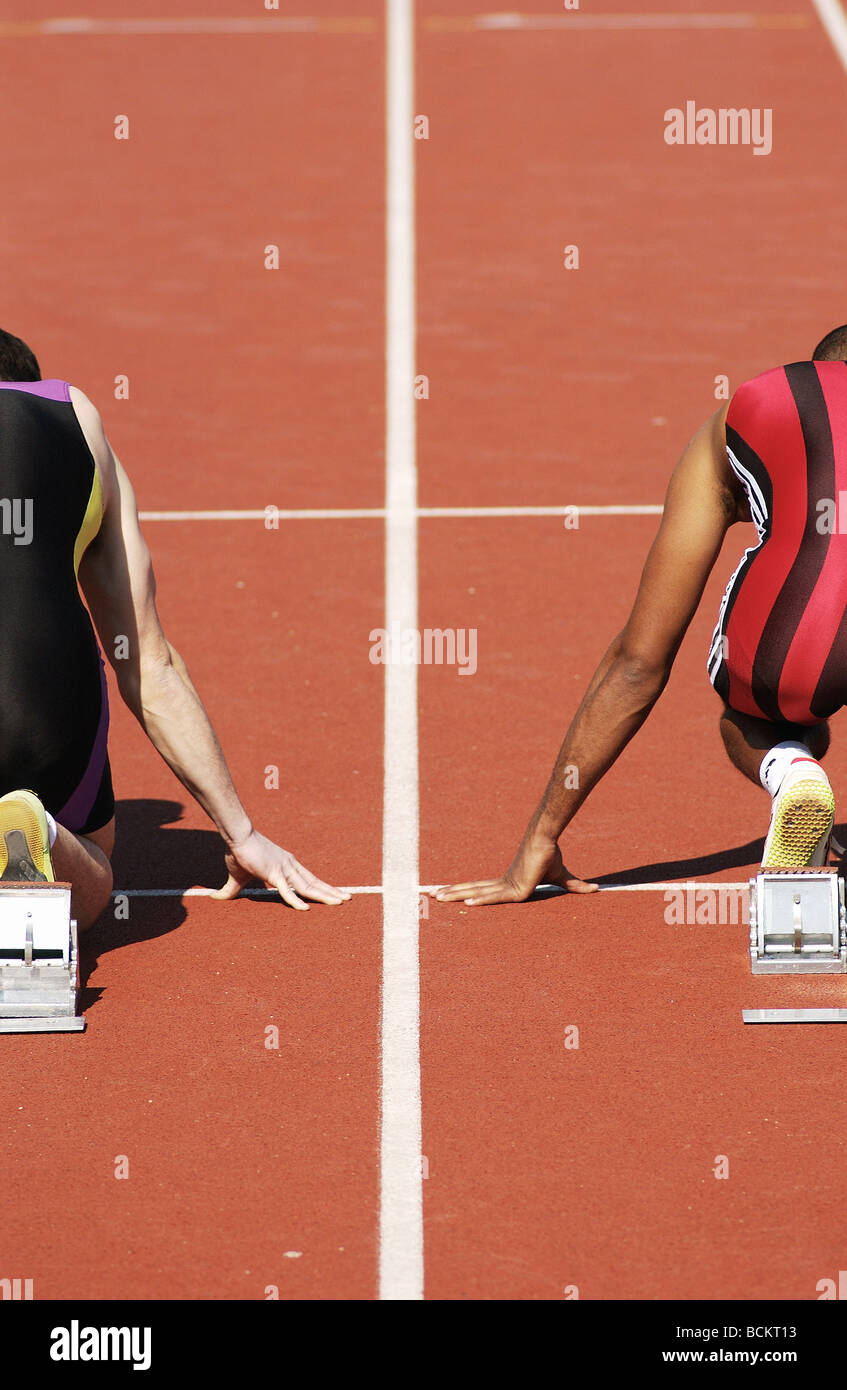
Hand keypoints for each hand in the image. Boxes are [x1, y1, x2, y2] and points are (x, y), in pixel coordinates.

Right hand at [211, 829, 350, 909]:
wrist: (236, 836)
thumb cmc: (239, 853)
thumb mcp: (238, 876)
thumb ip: (232, 889)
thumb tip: (218, 898)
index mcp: (287, 865)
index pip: (308, 879)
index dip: (322, 887)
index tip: (334, 893)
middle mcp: (290, 866)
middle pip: (314, 882)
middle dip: (331, 891)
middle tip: (348, 899)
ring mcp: (284, 869)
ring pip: (307, 886)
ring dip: (324, 895)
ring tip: (339, 902)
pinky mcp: (273, 872)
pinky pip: (286, 890)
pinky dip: (296, 900)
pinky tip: (305, 909)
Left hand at [433, 836, 596, 905]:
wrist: (549, 840)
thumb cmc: (551, 854)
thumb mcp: (561, 877)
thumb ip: (574, 886)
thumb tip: (595, 889)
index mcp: (508, 881)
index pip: (482, 888)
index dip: (465, 890)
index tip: (450, 894)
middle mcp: (502, 882)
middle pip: (472, 889)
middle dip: (451, 892)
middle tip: (430, 896)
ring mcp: (507, 884)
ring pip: (476, 892)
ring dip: (455, 895)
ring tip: (434, 897)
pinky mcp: (517, 888)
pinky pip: (496, 897)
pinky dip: (481, 899)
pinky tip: (466, 903)